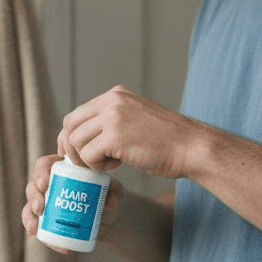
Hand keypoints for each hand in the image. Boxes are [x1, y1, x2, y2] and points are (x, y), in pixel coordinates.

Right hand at [21, 153, 124, 252]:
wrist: (109, 219)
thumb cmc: (110, 197)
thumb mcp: (114, 191)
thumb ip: (115, 192)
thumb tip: (110, 201)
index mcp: (63, 170)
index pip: (45, 165)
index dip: (40, 173)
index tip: (45, 184)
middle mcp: (51, 185)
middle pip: (34, 186)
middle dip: (33, 197)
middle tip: (40, 208)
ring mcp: (47, 203)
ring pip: (31, 207)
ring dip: (30, 216)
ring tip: (35, 228)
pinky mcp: (48, 220)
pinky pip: (37, 225)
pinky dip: (39, 233)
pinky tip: (40, 237)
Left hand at [58, 85, 199, 180]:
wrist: (192, 148)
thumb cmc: (167, 142)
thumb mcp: (135, 120)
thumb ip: (111, 121)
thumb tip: (83, 137)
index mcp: (116, 95)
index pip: (77, 114)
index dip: (70, 137)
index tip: (74, 154)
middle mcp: (112, 101)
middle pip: (70, 125)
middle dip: (70, 148)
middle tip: (84, 164)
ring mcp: (113, 117)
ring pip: (75, 141)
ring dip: (86, 159)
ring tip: (107, 164)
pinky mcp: (115, 136)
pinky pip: (87, 155)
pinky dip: (97, 166)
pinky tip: (116, 166)